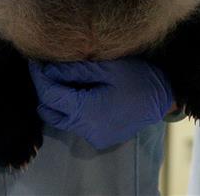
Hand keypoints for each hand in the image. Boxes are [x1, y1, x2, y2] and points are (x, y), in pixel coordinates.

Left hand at [28, 58, 173, 149]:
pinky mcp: (99, 138)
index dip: (39, 77)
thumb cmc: (139, 78)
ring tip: (66, 80)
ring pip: (61, 119)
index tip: (35, 61)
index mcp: (86, 111)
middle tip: (49, 69)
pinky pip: (76, 125)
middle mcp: (85, 129)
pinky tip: (85, 94)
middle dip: (46, 89)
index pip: (49, 94)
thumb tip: (48, 69)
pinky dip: (74, 110)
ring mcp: (92, 136)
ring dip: (59, 101)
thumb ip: (76, 70)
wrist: (165, 98)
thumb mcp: (109, 67)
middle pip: (50, 110)